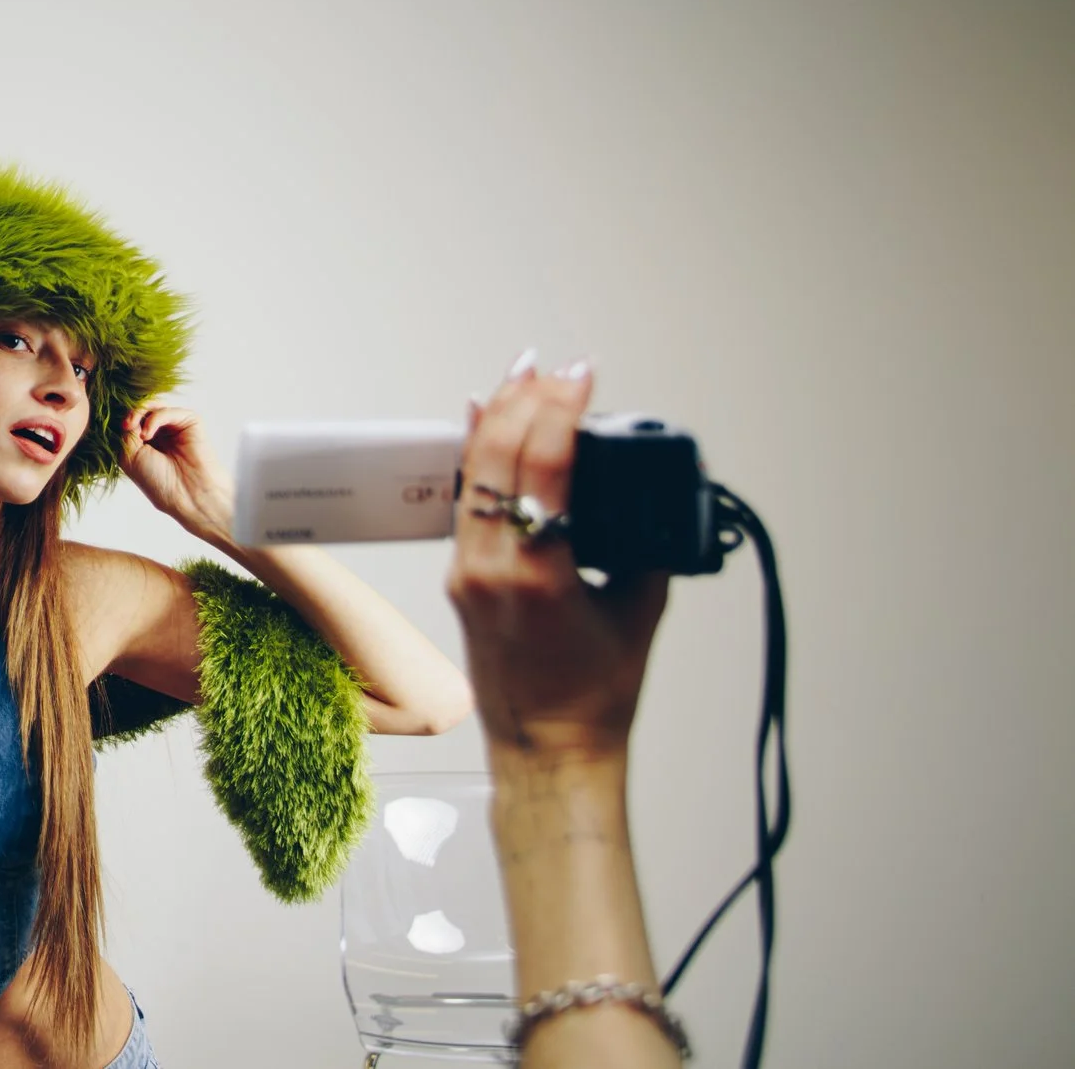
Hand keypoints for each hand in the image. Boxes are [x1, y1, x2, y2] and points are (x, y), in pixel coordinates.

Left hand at [119, 404, 231, 543]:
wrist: (187, 493)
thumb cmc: (158, 481)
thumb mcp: (130, 456)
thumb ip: (126, 433)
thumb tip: (128, 413)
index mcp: (145, 442)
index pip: (130, 420)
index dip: (120, 420)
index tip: (112, 428)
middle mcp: (160, 432)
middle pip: (140, 410)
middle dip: (129, 415)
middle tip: (125, 425)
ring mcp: (174, 425)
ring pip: (152, 406)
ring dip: (138, 413)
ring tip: (133, 429)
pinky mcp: (189, 421)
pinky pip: (166, 411)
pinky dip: (153, 419)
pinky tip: (146, 435)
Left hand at [446, 354, 668, 763]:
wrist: (546, 751)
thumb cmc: (595, 697)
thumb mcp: (638, 613)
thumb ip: (645, 547)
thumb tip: (657, 494)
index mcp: (539, 577)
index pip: (541, 469)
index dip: (560, 411)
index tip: (581, 374)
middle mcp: (491, 567)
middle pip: (495, 459)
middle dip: (526, 400)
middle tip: (555, 366)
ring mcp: (467, 570)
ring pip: (472, 474)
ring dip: (497, 418)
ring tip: (523, 374)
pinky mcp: (460, 575)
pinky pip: (463, 500)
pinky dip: (476, 455)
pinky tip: (481, 418)